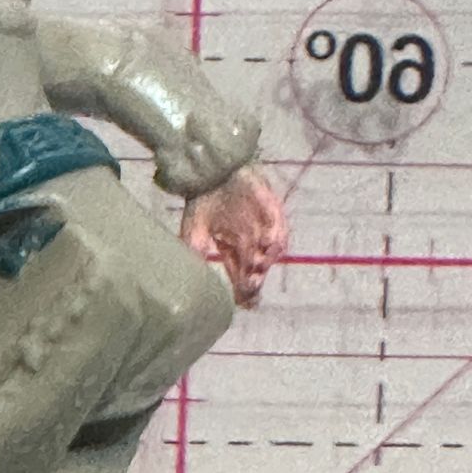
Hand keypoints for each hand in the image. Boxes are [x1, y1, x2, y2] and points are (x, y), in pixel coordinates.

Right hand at [180, 166, 287, 308]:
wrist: (208, 170)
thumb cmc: (201, 201)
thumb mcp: (192, 233)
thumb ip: (195, 257)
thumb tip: (195, 284)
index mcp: (235, 247)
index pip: (243, 275)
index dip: (246, 291)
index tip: (245, 303)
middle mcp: (252, 238)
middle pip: (259, 266)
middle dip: (256, 279)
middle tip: (250, 288)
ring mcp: (262, 222)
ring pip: (273, 247)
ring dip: (267, 258)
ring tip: (257, 267)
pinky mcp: (269, 204)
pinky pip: (279, 222)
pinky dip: (276, 233)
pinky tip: (267, 243)